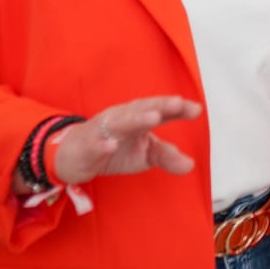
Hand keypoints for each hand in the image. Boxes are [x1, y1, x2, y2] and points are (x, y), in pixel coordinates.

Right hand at [49, 95, 202, 184]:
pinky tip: (111, 146)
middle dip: (160, 105)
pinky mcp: (86, 146)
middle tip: (177, 103)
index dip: (177, 109)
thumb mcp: (143, 154)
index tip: (196, 109)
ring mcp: (103, 130)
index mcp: (138, 117)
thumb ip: (166, 156)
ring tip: (153, 118)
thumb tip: (190, 165)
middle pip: (142, 109)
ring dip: (136, 118)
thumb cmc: (113, 147)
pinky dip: (102, 145)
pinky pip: (94, 145)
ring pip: (120, 122)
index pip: (160, 110)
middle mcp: (122, 118)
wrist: (74, 155)